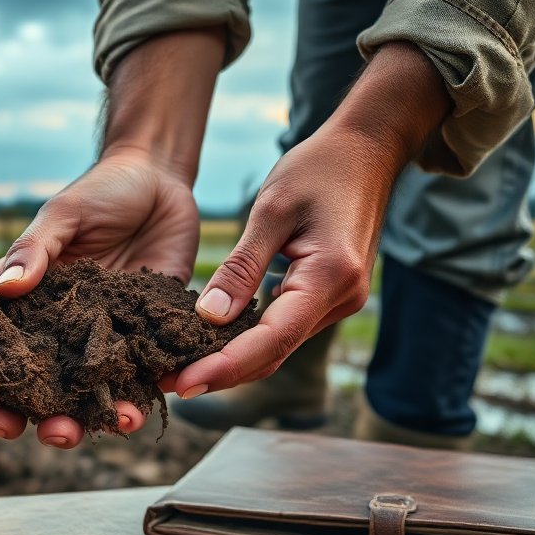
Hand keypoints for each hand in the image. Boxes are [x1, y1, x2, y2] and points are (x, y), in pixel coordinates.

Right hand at [0, 150, 201, 446]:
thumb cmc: (99, 195)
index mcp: (26, 308)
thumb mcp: (60, 217)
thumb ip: (33, 251)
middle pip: (30, 392)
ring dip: (74, 424)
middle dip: (12, 418)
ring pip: (83, 400)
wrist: (159, 181)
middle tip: (2, 426)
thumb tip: (2, 289)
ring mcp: (102, 343)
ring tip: (68, 433)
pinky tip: (132, 413)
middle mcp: (60, 336)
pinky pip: (142, 381)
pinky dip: (137, 402)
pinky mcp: (147, 341)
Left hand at [172, 124, 386, 397]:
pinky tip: (211, 342)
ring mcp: (339, 301)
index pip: (271, 340)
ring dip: (232, 361)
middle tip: (167, 384)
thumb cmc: (319, 168)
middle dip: (221, 373)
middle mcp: (341, 300)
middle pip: (274, 353)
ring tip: (179, 368)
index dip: (224, 367)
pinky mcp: (329, 296)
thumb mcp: (271, 210)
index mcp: (329, 277)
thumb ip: (240, 267)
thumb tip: (208, 318)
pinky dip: (248, 339)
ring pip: (278, 346)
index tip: (182, 382)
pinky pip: (284, 328)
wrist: (367, 150)